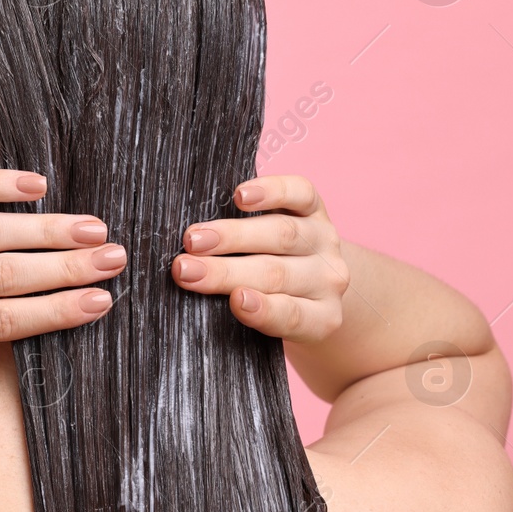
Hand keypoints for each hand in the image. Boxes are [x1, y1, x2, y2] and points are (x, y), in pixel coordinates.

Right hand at [170, 174, 348, 342]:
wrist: (312, 277)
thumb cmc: (274, 301)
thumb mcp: (266, 319)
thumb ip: (243, 310)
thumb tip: (196, 286)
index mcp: (320, 317)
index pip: (293, 316)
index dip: (265, 309)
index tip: (236, 299)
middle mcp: (328, 280)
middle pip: (276, 273)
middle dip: (225, 270)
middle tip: (184, 268)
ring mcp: (325, 242)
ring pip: (281, 235)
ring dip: (232, 235)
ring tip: (193, 239)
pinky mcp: (317, 208)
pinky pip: (300, 194)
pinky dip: (271, 192)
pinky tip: (241, 196)